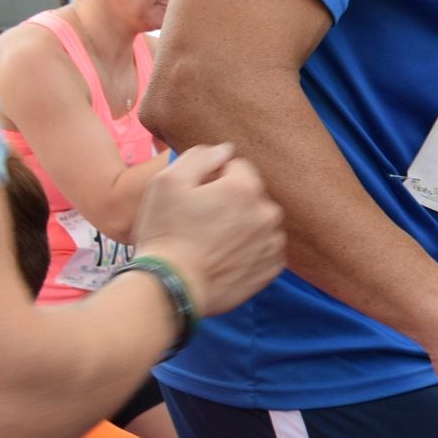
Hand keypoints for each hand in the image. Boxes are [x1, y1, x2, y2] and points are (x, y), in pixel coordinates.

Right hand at [132, 142, 285, 314]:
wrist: (171, 287)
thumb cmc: (165, 232)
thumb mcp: (168, 182)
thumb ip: (200, 157)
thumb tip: (226, 150)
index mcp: (245, 189)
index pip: (237, 167)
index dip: (213, 177)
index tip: (195, 196)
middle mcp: (267, 214)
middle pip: (251, 195)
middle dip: (230, 201)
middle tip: (201, 221)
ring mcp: (272, 244)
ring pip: (259, 222)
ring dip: (242, 225)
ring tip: (212, 241)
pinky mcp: (271, 269)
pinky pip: (264, 248)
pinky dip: (249, 249)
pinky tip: (225, 256)